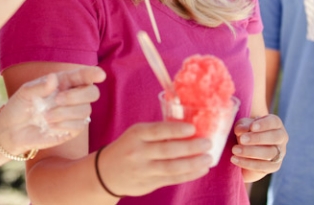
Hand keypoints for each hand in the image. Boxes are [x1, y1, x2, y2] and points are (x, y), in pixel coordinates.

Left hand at [0, 66, 106, 153]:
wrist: (13, 130)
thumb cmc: (20, 106)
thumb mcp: (25, 93)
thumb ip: (39, 86)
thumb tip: (53, 79)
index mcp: (64, 82)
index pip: (83, 76)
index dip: (92, 74)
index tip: (100, 75)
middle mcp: (73, 96)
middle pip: (92, 93)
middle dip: (77, 96)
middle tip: (57, 99)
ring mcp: (74, 113)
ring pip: (85, 110)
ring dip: (66, 112)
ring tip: (46, 116)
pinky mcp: (72, 129)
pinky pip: (79, 125)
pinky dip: (65, 124)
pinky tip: (50, 125)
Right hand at [93, 122, 211, 196]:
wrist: (105, 172)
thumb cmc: (128, 148)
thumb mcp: (136, 134)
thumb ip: (157, 132)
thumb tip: (189, 128)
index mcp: (136, 134)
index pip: (157, 131)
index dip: (175, 130)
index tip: (193, 128)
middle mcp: (138, 152)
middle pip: (167, 150)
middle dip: (191, 147)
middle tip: (207, 143)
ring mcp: (143, 170)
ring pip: (172, 167)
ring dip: (193, 163)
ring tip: (208, 158)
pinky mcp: (148, 184)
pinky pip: (172, 179)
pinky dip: (189, 175)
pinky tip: (201, 170)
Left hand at [231, 114, 287, 181]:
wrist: (247, 148)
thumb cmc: (246, 131)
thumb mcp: (243, 126)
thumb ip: (242, 126)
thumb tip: (241, 131)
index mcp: (275, 125)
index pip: (274, 122)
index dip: (264, 124)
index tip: (252, 127)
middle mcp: (281, 139)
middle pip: (274, 138)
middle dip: (257, 138)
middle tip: (242, 139)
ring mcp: (279, 154)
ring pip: (269, 153)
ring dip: (251, 152)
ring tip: (235, 150)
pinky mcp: (273, 167)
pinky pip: (263, 167)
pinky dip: (248, 163)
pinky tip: (236, 160)